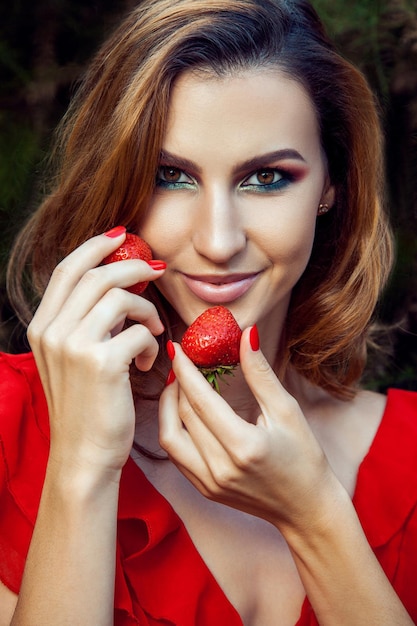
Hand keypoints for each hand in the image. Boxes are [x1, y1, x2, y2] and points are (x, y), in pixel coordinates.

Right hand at [27, 230, 165, 475]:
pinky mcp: (102, 363)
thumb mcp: (72, 359)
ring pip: (121, 296)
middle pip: (97, 274)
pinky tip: (150, 360)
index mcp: (42, 327)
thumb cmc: (86, 406)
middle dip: (133, 266)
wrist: (83, 456)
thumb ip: (85, 322)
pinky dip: (152, 341)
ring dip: (147, 309)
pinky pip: (140, 331)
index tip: (122, 235)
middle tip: (157, 270)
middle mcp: (52, 331)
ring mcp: (74, 346)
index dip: (95, 246)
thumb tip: (118, 288)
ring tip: (155, 331)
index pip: (68, 269)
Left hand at [159, 327, 338, 531]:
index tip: (177, 347)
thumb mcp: (287, 411)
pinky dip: (174, 428)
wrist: (306, 509)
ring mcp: (209, 483)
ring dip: (169, 407)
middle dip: (177, 383)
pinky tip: (184, 412)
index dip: (185, 370)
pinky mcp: (204, 490)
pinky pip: (176, 455)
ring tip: (178, 385)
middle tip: (182, 361)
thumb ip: (260, 373)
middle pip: (183, 415)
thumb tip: (246, 335)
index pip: (201, 400)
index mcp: (243, 446)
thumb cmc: (304, 458)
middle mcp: (220, 467)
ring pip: (170, 437)